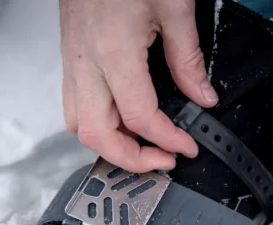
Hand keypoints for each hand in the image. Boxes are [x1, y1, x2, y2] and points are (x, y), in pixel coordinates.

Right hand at [59, 0, 217, 171]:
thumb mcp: (174, 7)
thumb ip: (188, 59)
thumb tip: (202, 96)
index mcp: (114, 50)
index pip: (139, 116)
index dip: (167, 140)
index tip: (185, 147)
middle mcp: (87, 62)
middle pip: (95, 134)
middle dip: (130, 159)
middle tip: (160, 160)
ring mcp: (73, 61)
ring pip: (77, 124)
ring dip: (109, 144)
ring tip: (141, 145)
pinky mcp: (70, 57)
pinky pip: (74, 105)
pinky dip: (97, 124)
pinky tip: (121, 120)